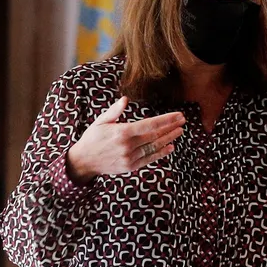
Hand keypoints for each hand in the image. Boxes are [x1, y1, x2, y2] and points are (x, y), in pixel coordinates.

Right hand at [65, 96, 184, 179]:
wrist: (84, 161)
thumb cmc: (93, 137)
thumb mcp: (100, 121)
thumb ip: (114, 111)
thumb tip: (125, 99)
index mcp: (122, 132)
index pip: (150, 125)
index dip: (166, 120)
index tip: (177, 115)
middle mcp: (128, 146)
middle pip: (155, 135)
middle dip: (171, 127)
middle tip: (183, 121)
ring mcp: (130, 158)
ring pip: (154, 147)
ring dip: (169, 139)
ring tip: (179, 131)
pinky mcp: (131, 166)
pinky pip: (149, 159)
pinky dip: (161, 153)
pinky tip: (170, 146)